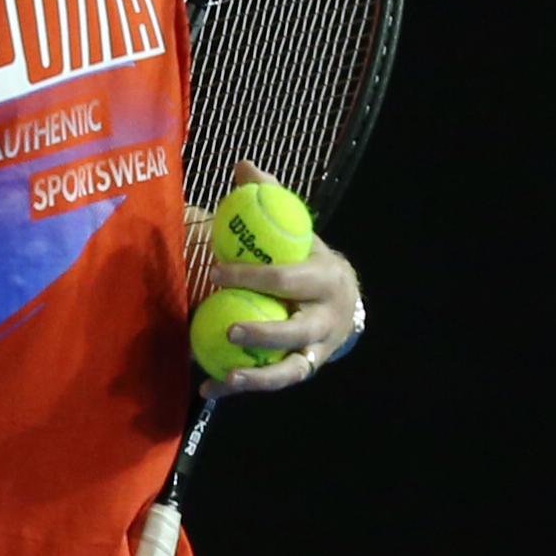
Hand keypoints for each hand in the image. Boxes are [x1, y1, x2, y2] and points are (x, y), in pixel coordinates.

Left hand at [201, 160, 362, 394]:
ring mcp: (317, 349)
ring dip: (258, 374)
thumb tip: (242, 166)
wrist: (347, 303)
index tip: (216, 270)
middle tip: (229, 327)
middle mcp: (326, 319)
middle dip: (265, 330)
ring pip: (290, 368)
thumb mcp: (299, 231)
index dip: (252, 275)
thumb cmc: (310, 261)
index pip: (287, 278)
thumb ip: (272, 201)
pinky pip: (273, 381)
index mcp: (325, 278)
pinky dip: (242, 387)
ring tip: (225, 373)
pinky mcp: (303, 370)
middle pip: (297, 330)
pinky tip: (209, 389)